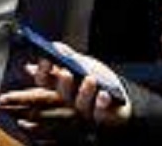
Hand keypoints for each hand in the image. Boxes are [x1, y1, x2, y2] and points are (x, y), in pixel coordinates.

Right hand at [0, 43, 131, 129]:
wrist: (119, 96)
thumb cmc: (97, 77)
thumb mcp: (83, 63)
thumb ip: (69, 55)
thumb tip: (55, 46)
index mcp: (61, 85)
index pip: (45, 81)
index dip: (42, 72)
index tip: (45, 59)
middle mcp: (70, 100)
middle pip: (63, 93)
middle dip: (63, 83)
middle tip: (66, 72)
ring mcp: (85, 110)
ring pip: (81, 103)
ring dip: (85, 92)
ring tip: (90, 79)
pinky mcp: (101, 116)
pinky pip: (100, 113)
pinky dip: (101, 103)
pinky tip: (104, 95)